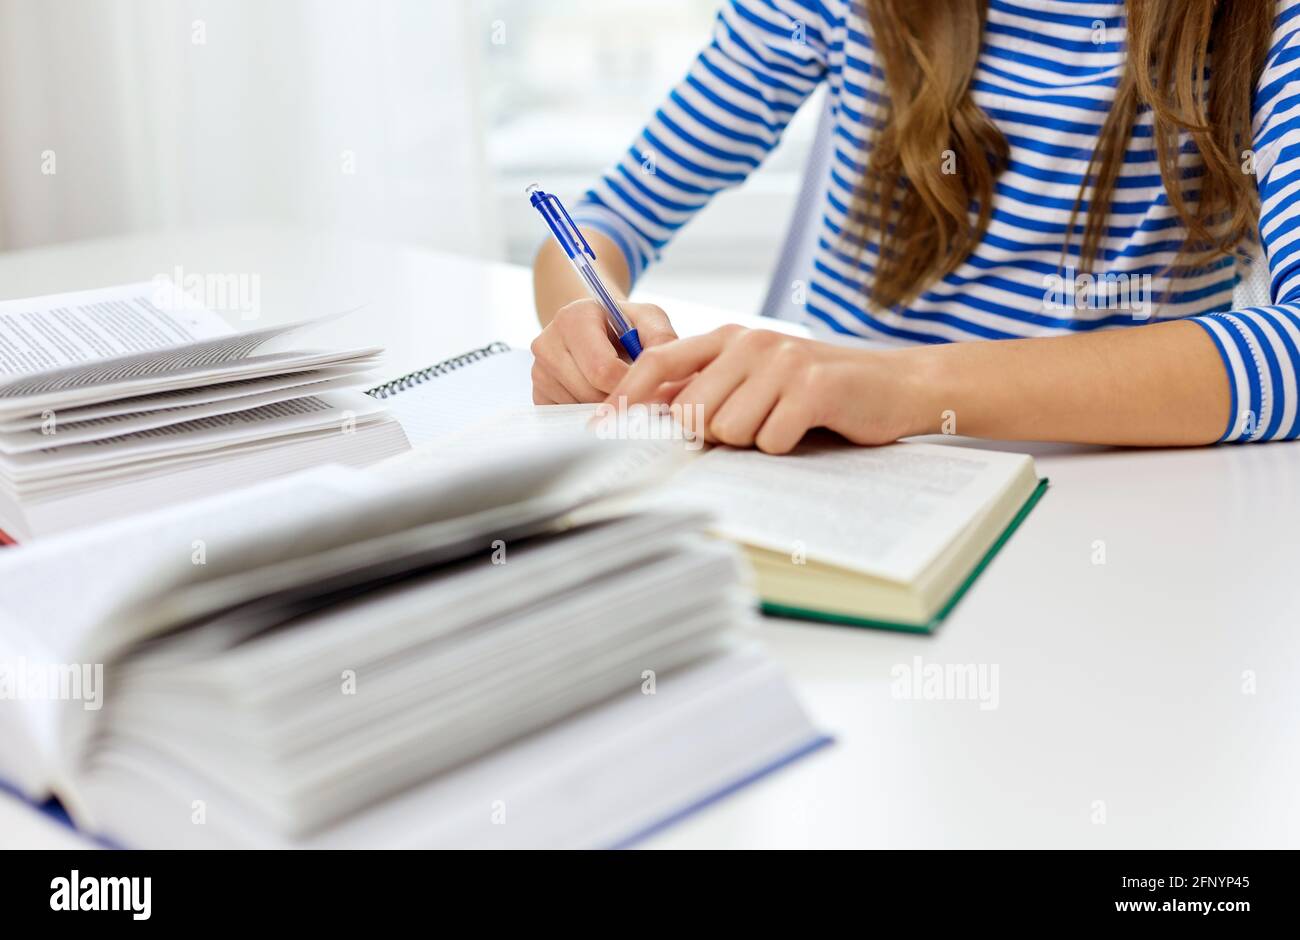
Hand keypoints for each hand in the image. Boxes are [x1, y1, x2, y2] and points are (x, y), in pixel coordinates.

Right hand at [531, 299, 676, 403]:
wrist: (596, 330)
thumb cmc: (624, 326)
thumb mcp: (648, 319)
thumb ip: (662, 338)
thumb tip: (666, 373)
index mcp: (573, 318)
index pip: (602, 369)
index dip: (632, 384)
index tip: (651, 387)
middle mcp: (547, 343)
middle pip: (590, 393)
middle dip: (620, 398)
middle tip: (639, 392)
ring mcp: (538, 371)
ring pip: (579, 408)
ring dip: (606, 408)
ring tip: (619, 390)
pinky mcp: (537, 394)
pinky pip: (567, 418)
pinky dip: (589, 414)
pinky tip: (601, 397)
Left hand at [604, 325, 916, 453]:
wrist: (895, 385)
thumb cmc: (820, 392)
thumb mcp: (759, 379)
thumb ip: (710, 390)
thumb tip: (654, 419)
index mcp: (730, 337)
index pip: (659, 361)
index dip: (626, 396)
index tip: (600, 426)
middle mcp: (750, 342)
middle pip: (691, 411)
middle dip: (714, 434)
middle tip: (757, 424)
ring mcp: (780, 362)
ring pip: (727, 430)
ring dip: (754, 440)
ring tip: (786, 423)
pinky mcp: (811, 389)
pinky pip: (769, 440)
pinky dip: (786, 446)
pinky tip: (808, 428)